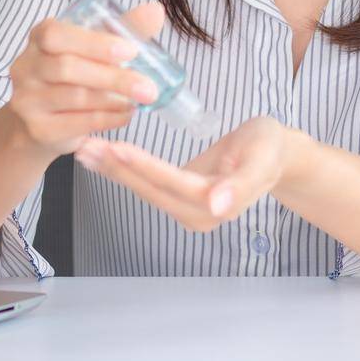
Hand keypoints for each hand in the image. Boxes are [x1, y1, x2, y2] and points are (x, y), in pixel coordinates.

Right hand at [2, 2, 167, 156]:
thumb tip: (155, 11)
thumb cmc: (70, 76)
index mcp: (39, 37)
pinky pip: (78, 123)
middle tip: (149, 88)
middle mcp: (26, 66)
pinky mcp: (39, 128)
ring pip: (76, 98)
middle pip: (67, 68)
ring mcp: (27, 99)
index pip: (56, 34)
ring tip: (139, 99)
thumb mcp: (91, 48)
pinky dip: (108, 119)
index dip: (93, 42)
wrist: (35, 121)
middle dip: (114, 78)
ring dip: (114, 99)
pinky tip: (125, 114)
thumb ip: (120, 30)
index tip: (130, 50)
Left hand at [74, 116, 298, 230]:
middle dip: (117, 168)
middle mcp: (198, 214)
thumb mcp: (262, 159)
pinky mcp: (177, 199)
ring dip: (113, 169)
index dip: (143, 166)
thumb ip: (240, 185)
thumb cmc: (269, 148)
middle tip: (86, 146)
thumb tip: (218, 208)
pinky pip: (146, 184)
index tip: (116, 147)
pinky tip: (101, 155)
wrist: (274, 153)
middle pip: (151, 190)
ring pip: (143, 189)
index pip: (172, 183)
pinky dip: (122, 169)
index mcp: (217, 204)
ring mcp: (186, 210)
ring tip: (85, 149)